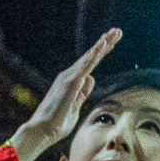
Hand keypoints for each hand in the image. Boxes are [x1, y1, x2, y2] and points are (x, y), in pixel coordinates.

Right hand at [10, 28, 122, 160]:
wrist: (42, 130)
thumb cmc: (56, 123)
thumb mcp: (75, 107)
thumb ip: (83, 93)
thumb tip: (91, 80)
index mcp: (72, 82)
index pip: (90, 64)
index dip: (101, 53)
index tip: (112, 42)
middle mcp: (70, 76)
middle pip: (91, 56)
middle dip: (105, 43)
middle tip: (117, 31)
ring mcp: (70, 77)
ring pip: (90, 57)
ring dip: (103, 43)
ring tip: (115, 32)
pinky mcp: (71, 82)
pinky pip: (85, 64)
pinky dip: (95, 53)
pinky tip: (103, 44)